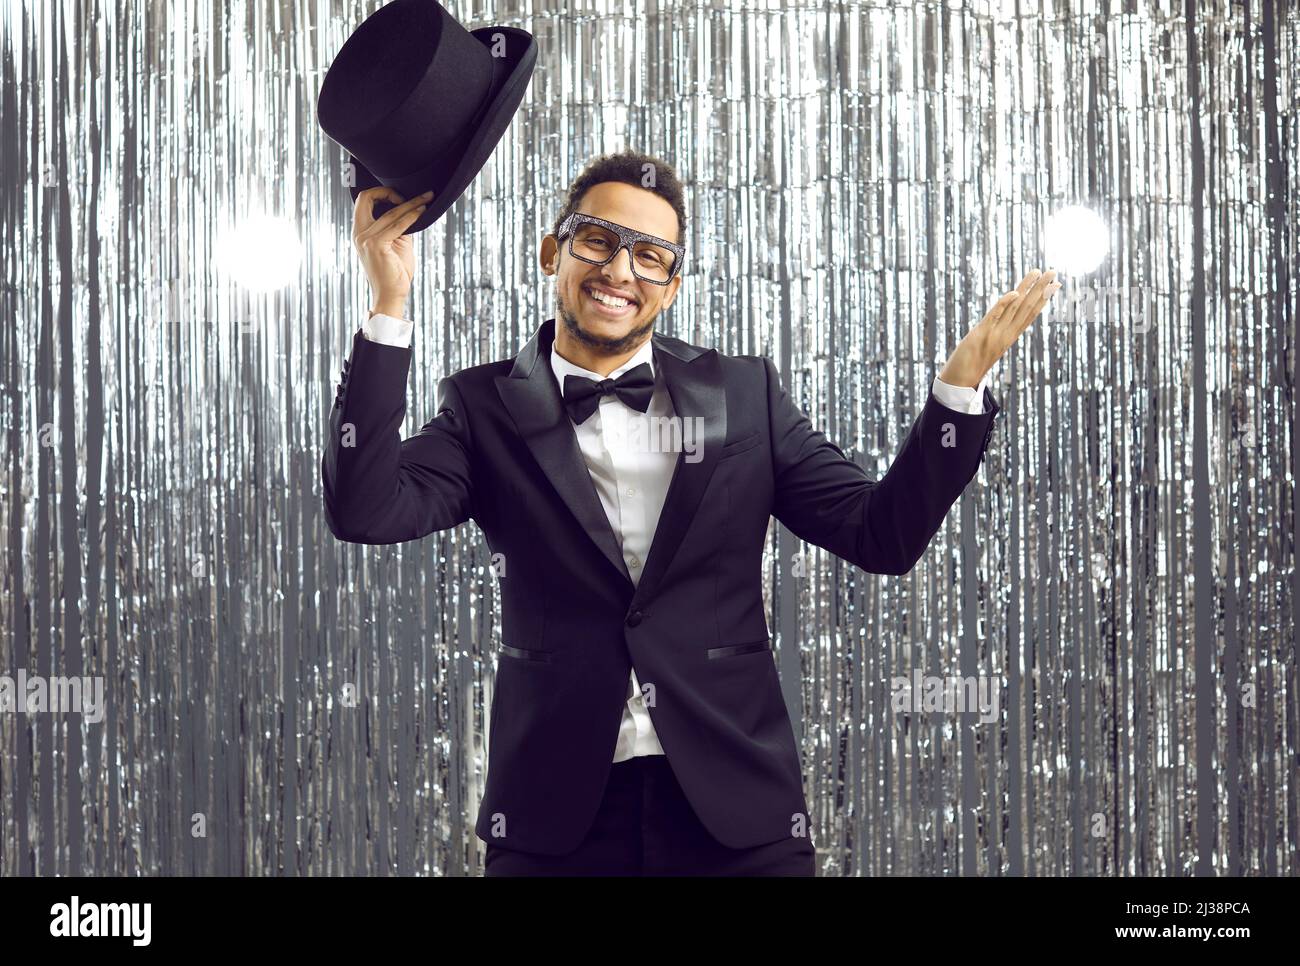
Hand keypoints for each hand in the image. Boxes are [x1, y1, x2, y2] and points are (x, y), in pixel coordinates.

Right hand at [352, 186, 433, 313]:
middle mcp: (359, 233)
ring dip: (411, 203)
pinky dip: (412, 216)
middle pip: (366, 198)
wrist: (391, 295)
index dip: (381, 193)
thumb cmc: (395, 272)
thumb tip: (411, 210)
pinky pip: (397, 225)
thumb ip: (399, 226)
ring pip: (390, 212)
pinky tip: (423, 211)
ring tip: (427, 198)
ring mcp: (366, 239)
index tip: (400, 197)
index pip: (363, 201)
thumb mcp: (397, 243)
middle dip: (388, 191)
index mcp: (360, 232)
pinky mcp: (376, 245)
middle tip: (410, 194)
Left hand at [939, 268, 1061, 388]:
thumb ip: (997, 333)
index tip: (1055, 284)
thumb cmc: (971, 365)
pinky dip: (1004, 304)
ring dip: (1026, 289)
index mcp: (1009, 337)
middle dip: (1040, 288)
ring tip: (1037, 272)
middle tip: (1053, 271)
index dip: (1043, 298)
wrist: (959, 383)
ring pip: (1014, 308)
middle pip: (1027, 307)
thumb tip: (1003, 324)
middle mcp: (1006, 335)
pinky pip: (994, 317)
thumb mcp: (989, 346)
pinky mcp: (979, 335)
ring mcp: (994, 335)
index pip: (1030, 314)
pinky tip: (1014, 292)